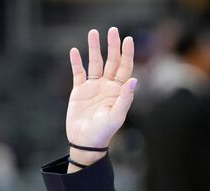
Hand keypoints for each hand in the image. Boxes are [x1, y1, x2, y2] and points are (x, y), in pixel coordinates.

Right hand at [66, 27, 135, 150]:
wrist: (86, 141)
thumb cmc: (105, 131)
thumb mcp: (117, 115)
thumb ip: (125, 98)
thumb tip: (134, 80)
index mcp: (119, 91)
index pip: (125, 68)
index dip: (127, 54)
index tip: (128, 39)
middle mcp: (107, 86)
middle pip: (111, 61)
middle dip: (112, 46)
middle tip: (112, 30)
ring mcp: (93, 87)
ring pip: (95, 63)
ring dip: (94, 48)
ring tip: (92, 33)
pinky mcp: (79, 91)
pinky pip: (78, 73)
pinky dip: (77, 62)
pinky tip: (75, 51)